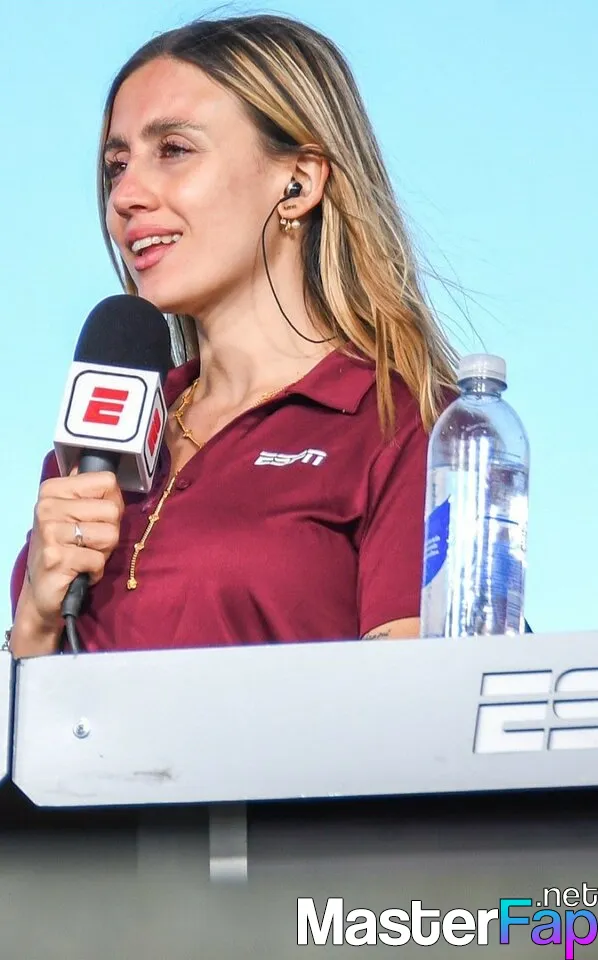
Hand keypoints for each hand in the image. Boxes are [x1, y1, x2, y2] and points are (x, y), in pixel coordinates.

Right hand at [25, 471, 123, 628]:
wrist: (42, 589)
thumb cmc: (64, 549)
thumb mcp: (74, 514)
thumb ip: (90, 494)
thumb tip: (109, 476)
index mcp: (53, 490)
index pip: (107, 481)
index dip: (113, 503)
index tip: (97, 519)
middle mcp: (47, 507)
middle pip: (112, 509)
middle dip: (110, 531)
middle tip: (90, 543)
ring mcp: (50, 532)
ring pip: (110, 534)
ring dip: (103, 551)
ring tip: (84, 556)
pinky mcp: (56, 558)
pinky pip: (99, 559)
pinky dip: (95, 570)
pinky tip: (80, 570)